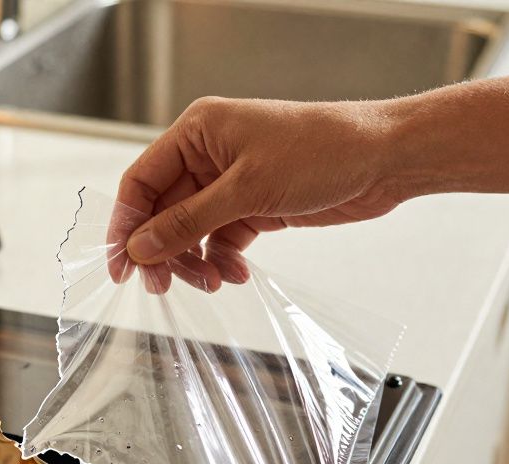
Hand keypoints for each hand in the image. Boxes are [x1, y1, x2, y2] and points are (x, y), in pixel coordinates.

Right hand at [109, 97, 403, 291]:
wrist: (386, 159)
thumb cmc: (322, 151)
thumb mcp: (247, 190)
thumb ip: (188, 222)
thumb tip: (140, 248)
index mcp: (197, 131)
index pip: (141, 182)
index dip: (127, 225)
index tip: (122, 267)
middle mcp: (208, 154)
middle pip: (163, 212)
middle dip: (163, 251)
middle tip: (162, 286)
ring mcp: (230, 181)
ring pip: (191, 230)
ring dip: (195, 260)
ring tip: (212, 282)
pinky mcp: (254, 204)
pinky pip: (221, 238)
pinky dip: (223, 259)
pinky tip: (235, 273)